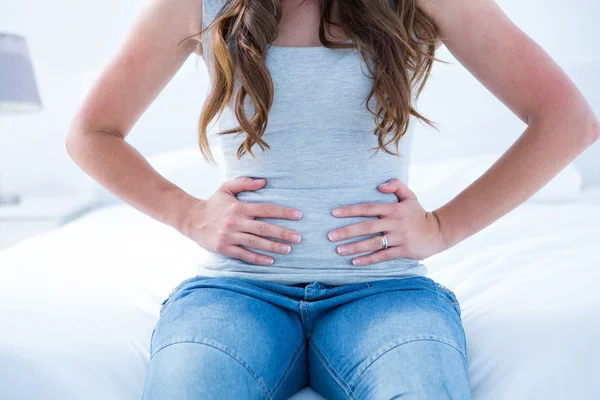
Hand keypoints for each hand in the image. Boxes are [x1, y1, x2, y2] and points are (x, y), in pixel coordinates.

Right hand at [182, 177, 302, 265]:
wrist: (191, 219)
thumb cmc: (212, 203)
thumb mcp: (226, 188)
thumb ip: (244, 183)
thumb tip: (264, 181)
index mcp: (239, 207)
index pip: (265, 209)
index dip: (283, 212)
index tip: (298, 215)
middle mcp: (236, 221)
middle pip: (263, 227)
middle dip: (282, 232)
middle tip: (298, 237)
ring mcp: (230, 236)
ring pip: (255, 242)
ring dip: (273, 246)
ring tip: (288, 249)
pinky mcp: (224, 248)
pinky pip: (243, 254)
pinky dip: (257, 258)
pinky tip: (270, 261)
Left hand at [327, 178, 446, 265]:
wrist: (439, 232)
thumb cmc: (419, 214)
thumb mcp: (410, 196)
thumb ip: (395, 185)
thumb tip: (378, 186)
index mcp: (393, 209)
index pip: (368, 208)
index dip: (350, 210)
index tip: (334, 213)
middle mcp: (395, 223)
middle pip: (367, 227)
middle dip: (347, 231)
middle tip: (330, 236)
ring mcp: (399, 238)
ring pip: (373, 243)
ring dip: (354, 247)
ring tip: (338, 250)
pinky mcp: (403, 251)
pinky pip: (383, 256)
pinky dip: (368, 259)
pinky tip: (354, 261)